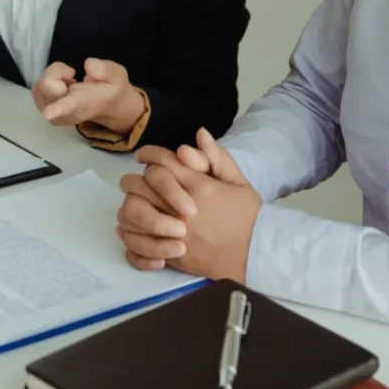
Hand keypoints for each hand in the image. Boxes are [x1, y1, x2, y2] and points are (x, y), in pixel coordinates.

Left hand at [38, 58, 145, 134]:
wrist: (109, 106)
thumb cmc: (111, 89)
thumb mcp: (117, 76)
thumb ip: (106, 70)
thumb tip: (89, 65)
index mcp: (83, 104)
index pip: (69, 106)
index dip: (58, 109)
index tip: (48, 114)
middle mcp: (65, 113)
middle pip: (46, 84)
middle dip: (58, 71)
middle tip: (73, 74)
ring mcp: (52, 114)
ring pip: (40, 84)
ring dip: (53, 76)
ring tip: (69, 81)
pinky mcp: (44, 110)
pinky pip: (37, 87)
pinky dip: (48, 80)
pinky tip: (62, 86)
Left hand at [116, 129, 258, 281]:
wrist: (257, 254)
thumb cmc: (248, 215)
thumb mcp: (238, 181)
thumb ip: (217, 157)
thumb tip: (200, 132)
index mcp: (197, 187)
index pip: (160, 162)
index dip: (148, 154)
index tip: (142, 156)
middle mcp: (179, 209)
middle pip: (138, 185)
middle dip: (135, 180)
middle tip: (137, 182)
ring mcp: (172, 233)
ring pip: (131, 214)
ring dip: (130, 206)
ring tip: (136, 205)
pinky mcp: (169, 255)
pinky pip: (137, 245)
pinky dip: (130, 238)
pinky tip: (133, 231)